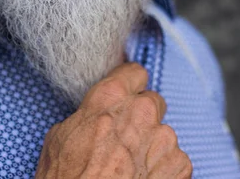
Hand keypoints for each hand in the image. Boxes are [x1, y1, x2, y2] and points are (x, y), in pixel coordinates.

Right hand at [36, 62, 192, 177]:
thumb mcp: (59, 137)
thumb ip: (87, 114)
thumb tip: (95, 113)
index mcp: (110, 98)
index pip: (134, 71)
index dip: (130, 83)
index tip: (128, 92)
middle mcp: (142, 112)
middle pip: (153, 101)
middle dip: (141, 116)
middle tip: (124, 138)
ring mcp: (164, 138)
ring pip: (163, 132)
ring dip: (151, 145)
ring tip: (129, 167)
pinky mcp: (180, 165)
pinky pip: (175, 158)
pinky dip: (162, 168)